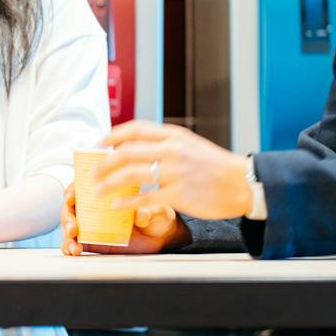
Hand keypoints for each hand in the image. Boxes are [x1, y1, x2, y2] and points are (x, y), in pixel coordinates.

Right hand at [60, 184, 191, 254]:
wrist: (161, 237)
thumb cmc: (158, 216)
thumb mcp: (158, 211)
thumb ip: (151, 211)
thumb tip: (141, 214)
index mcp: (107, 192)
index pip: (83, 187)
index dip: (73, 190)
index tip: (71, 198)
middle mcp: (95, 207)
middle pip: (72, 208)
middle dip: (68, 218)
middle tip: (73, 228)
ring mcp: (92, 225)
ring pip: (70, 227)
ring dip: (67, 236)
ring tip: (74, 246)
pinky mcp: (93, 242)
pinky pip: (76, 244)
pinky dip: (70, 248)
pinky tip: (73, 251)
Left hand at [93, 120, 253, 220]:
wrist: (242, 183)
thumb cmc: (215, 166)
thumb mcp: (190, 145)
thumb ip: (165, 144)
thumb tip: (135, 148)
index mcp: (173, 135)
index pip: (135, 129)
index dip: (112, 136)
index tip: (98, 144)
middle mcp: (172, 151)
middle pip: (126, 153)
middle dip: (104, 164)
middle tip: (92, 173)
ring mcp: (176, 173)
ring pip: (131, 175)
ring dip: (109, 184)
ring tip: (97, 191)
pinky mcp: (180, 195)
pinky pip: (145, 198)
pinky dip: (127, 203)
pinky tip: (117, 206)